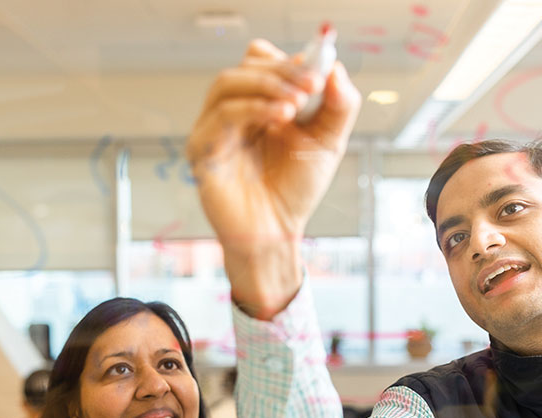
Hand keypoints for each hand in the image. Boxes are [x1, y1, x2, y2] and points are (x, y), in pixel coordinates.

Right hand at [187, 38, 360, 318]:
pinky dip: (252, 109)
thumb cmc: (294, 191)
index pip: (264, 61)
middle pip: (246, 66)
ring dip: (266, 86)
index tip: (320, 72)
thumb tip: (337, 68)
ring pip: (228, 83)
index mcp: (260, 103)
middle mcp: (235, 111)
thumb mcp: (328, 142)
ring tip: (296, 103)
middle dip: (282, 72)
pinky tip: (279, 117)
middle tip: (311, 85)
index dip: (291, 61)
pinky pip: (220, 115)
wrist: (276, 233)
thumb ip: (339, 105)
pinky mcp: (202, 149)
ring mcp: (214, 128)